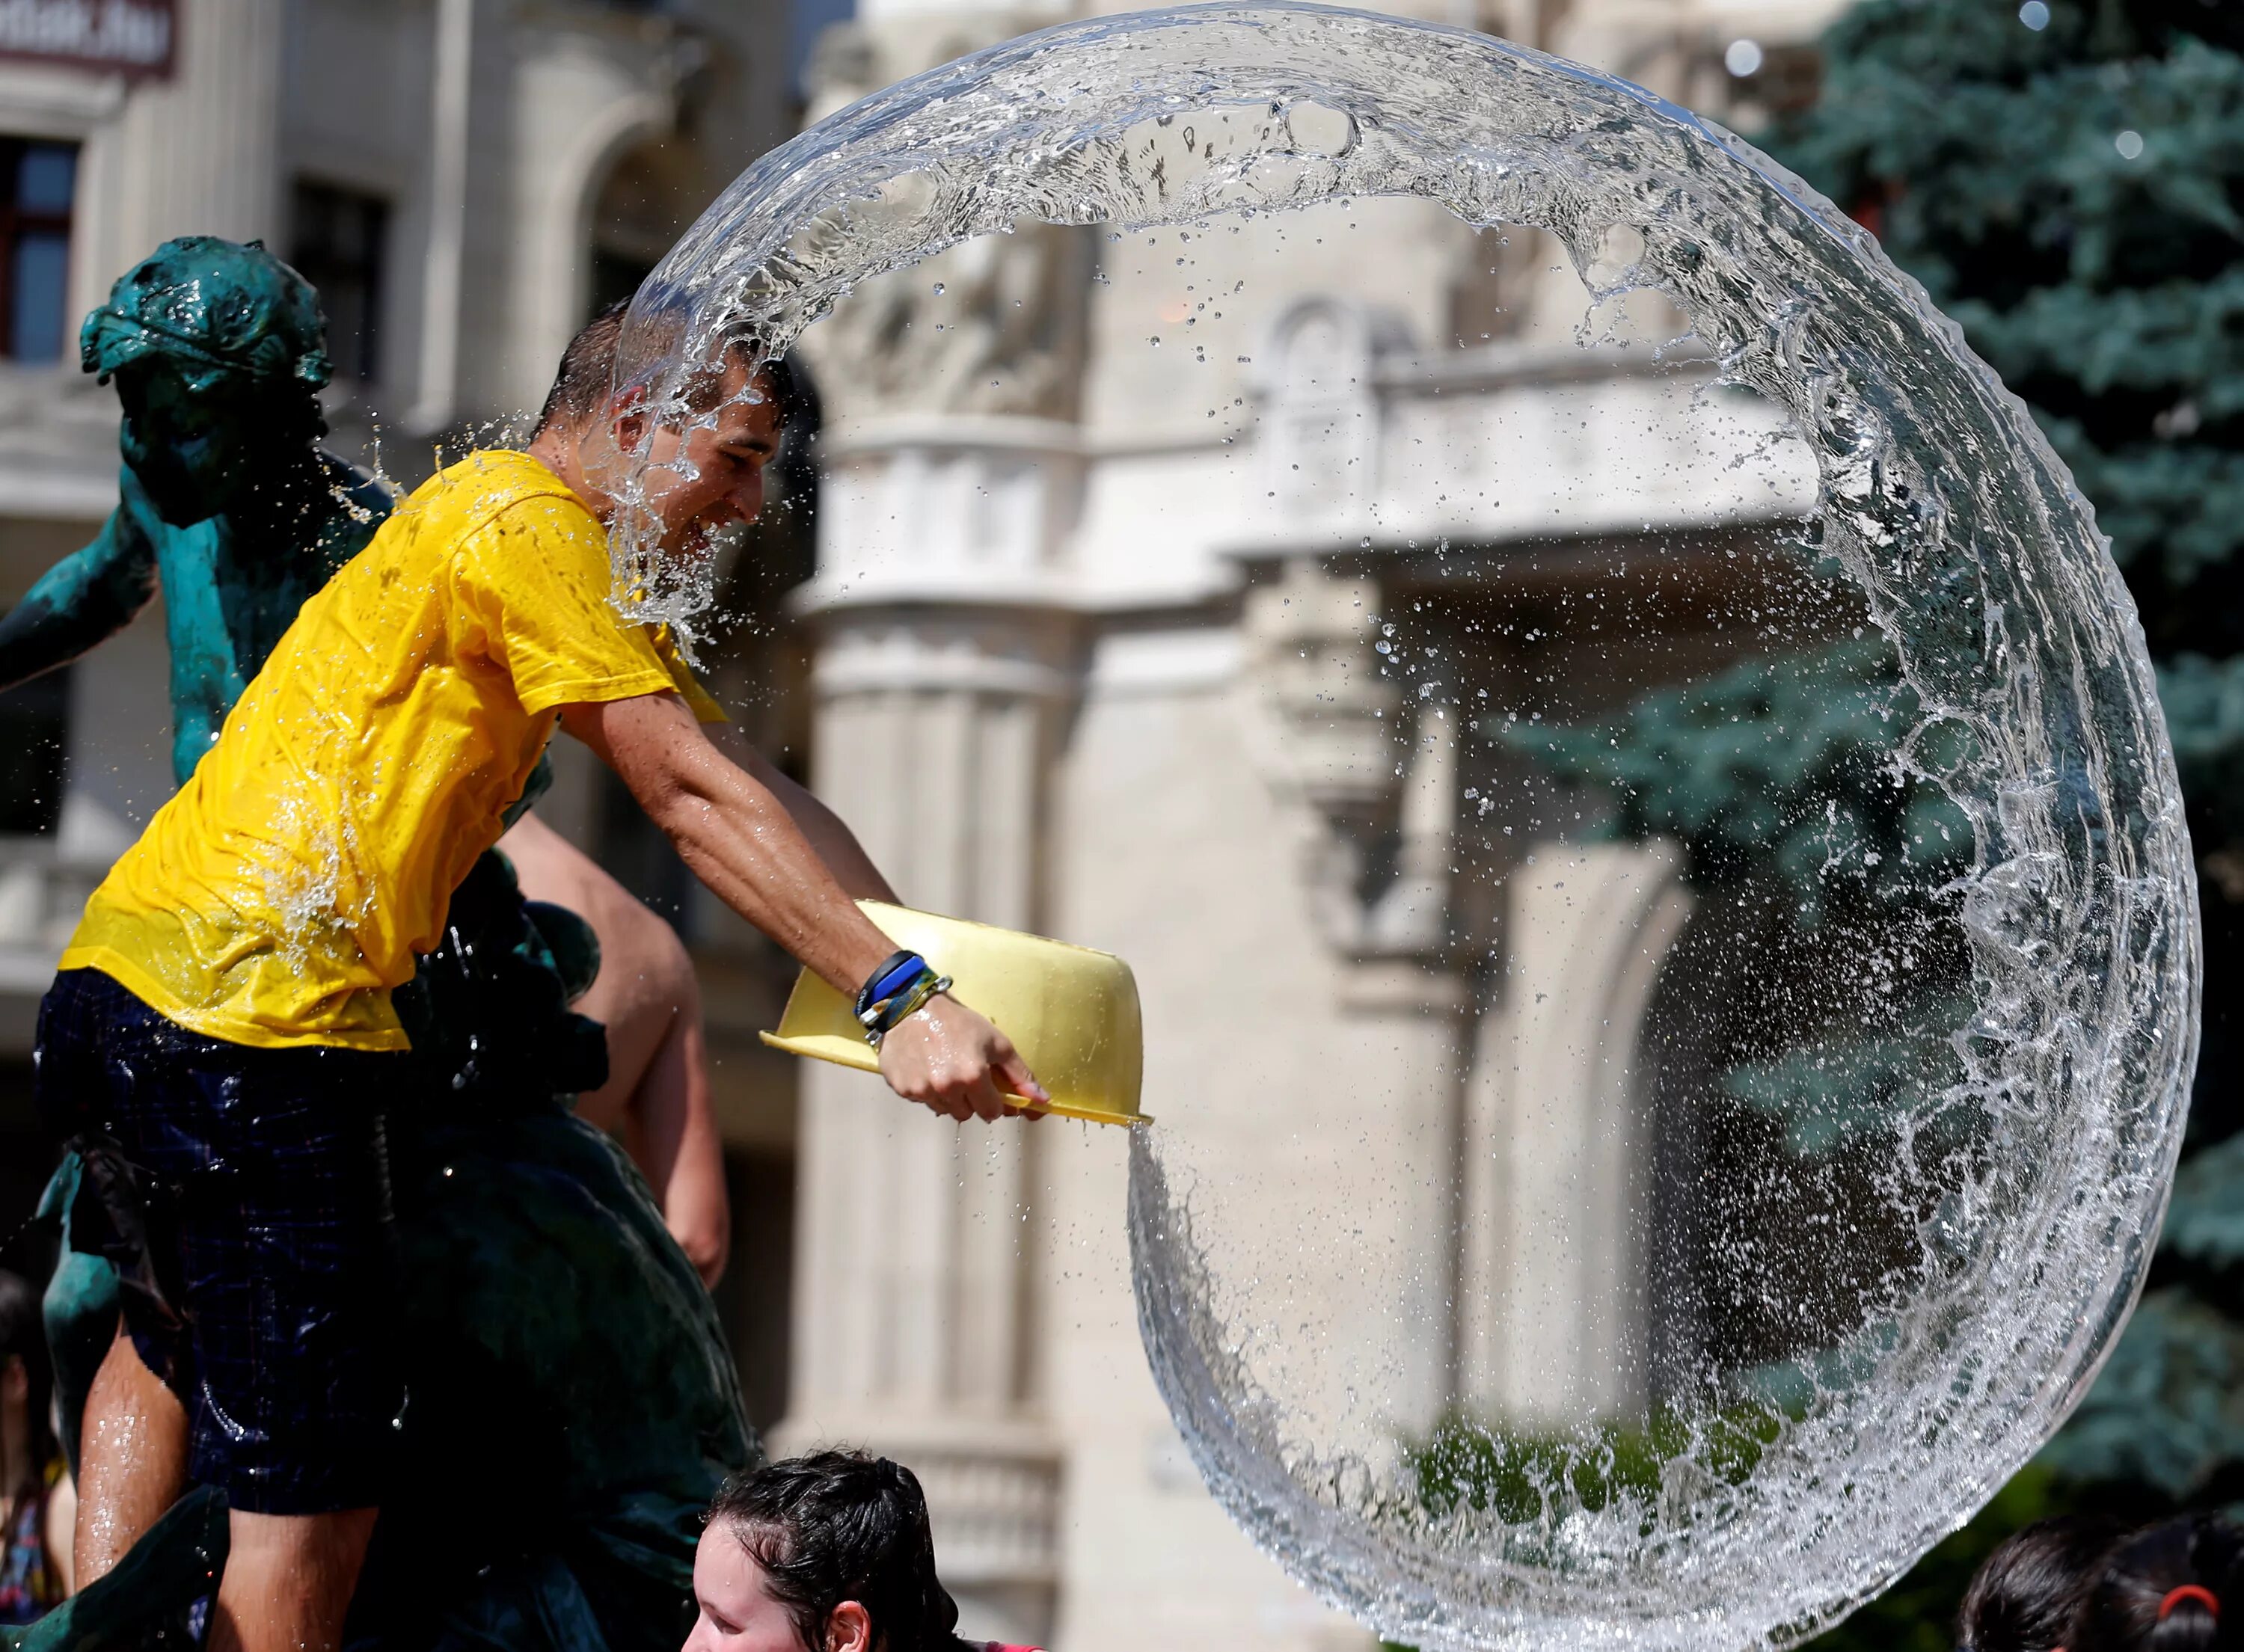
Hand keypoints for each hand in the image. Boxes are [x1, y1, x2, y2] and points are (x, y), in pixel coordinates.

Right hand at [876, 993, 1049, 1122]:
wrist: (912, 1006)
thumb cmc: (958, 1021)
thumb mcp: (997, 1043)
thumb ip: (1020, 1074)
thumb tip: (1042, 1100)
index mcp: (973, 1077)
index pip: (991, 1112)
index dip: (993, 1101)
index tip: (989, 1089)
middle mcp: (946, 1088)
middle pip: (966, 1114)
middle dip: (970, 1100)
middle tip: (965, 1075)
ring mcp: (921, 1090)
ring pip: (943, 1109)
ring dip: (947, 1097)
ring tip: (944, 1069)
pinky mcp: (901, 1088)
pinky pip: (921, 1100)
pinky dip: (926, 1089)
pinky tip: (926, 1068)